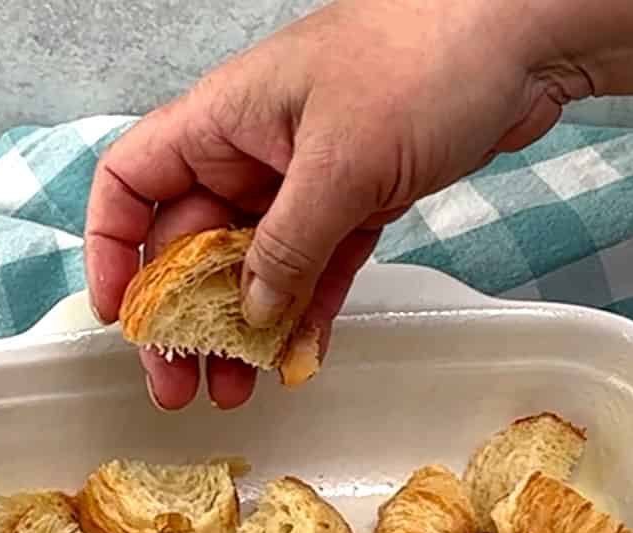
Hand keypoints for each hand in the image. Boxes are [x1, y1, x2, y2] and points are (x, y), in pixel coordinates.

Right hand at [84, 0, 593, 408]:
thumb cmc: (423, 60)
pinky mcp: (357, 203)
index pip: (134, 184)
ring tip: (233, 393)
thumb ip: (286, 247)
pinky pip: (314, 272)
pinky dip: (302, 316)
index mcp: (224, 121)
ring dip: (239, 332)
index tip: (119, 317)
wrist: (520, 38)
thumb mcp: (341, 164)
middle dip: (181, 318)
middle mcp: (253, 152)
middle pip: (189, 245)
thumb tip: (246, 314)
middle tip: (180, 385)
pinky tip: (293, 363)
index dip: (113, 249)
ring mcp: (305, 181)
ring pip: (253, 269)